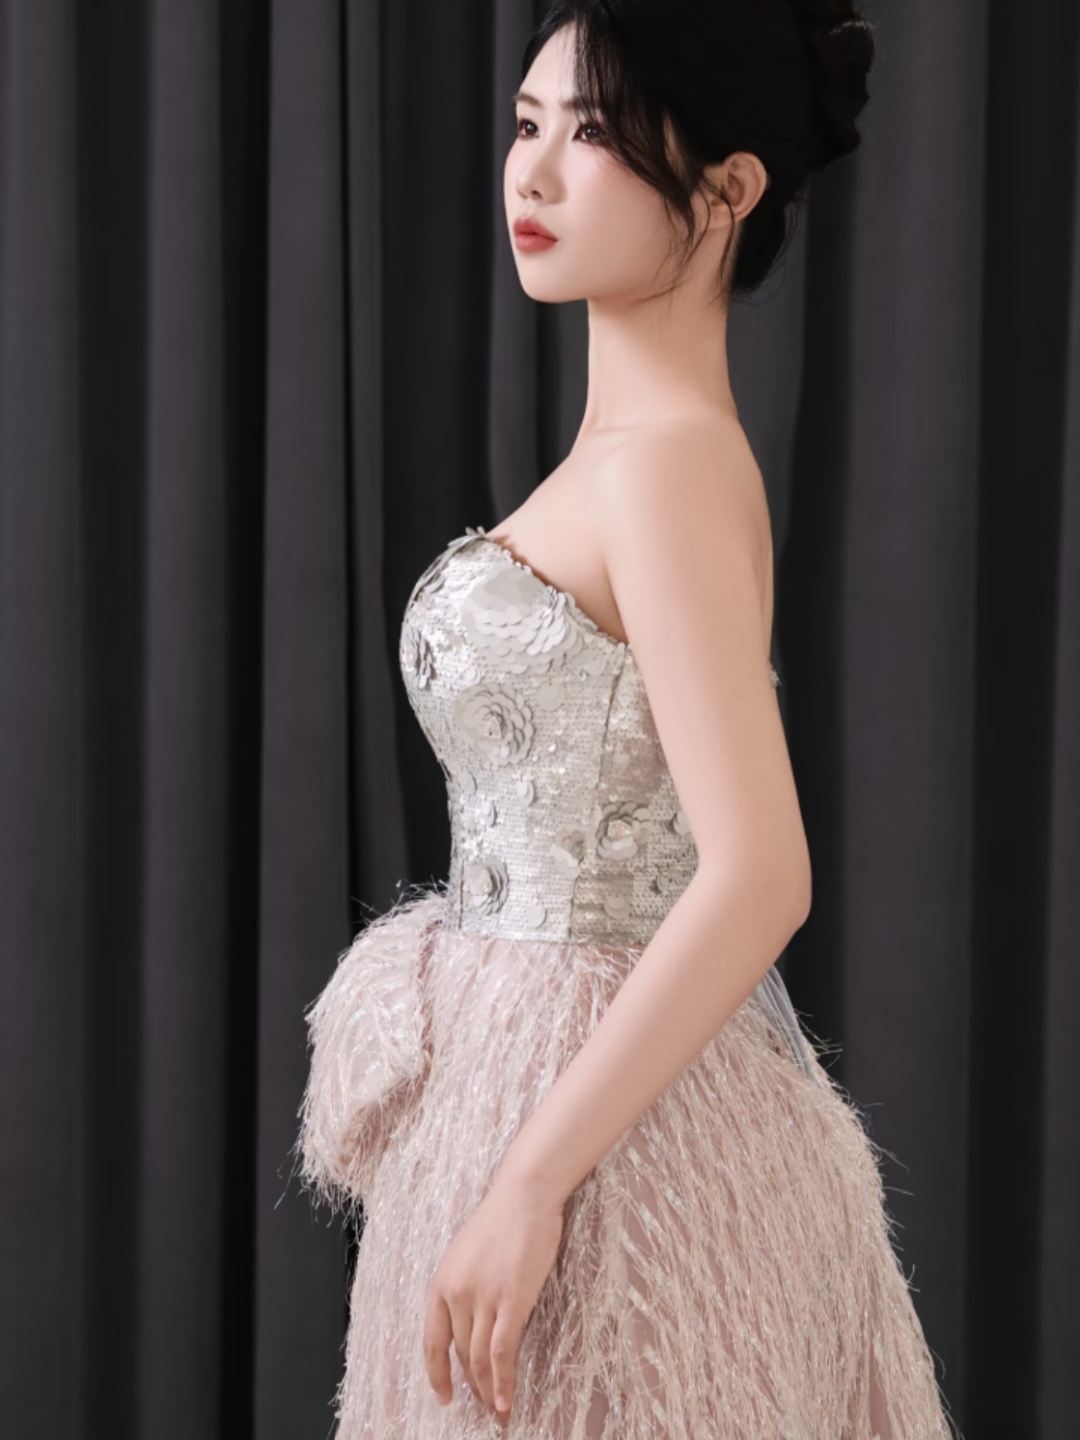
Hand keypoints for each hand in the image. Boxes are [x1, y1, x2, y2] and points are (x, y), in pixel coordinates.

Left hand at [423, 1173, 565, 1421]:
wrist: (524, 1194)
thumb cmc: (502, 1219)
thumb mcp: (467, 1253)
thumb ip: (463, 1285)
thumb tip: (468, 1318)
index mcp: (441, 1283)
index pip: (432, 1341)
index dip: (436, 1373)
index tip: (444, 1395)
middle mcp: (456, 1294)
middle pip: (461, 1354)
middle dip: (471, 1386)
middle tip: (484, 1407)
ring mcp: (483, 1298)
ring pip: (479, 1359)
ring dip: (488, 1391)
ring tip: (498, 1412)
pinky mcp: (511, 1300)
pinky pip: (502, 1352)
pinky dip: (503, 1381)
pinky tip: (507, 1401)